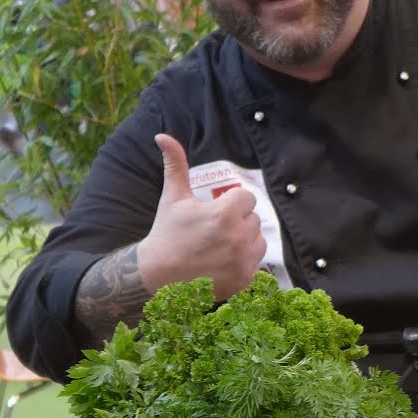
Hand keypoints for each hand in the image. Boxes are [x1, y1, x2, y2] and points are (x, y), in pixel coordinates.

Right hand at [137, 134, 266, 301]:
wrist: (158, 278)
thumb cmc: (166, 234)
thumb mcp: (173, 198)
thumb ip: (175, 165)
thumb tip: (162, 136)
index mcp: (225, 213)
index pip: (246, 198)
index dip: (231, 204)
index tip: (215, 213)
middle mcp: (238, 236)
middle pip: (253, 220)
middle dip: (237, 223)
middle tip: (214, 233)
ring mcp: (243, 261)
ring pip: (259, 242)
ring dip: (245, 243)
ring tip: (221, 248)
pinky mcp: (245, 280)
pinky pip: (258, 265)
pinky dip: (245, 265)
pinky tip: (224, 265)